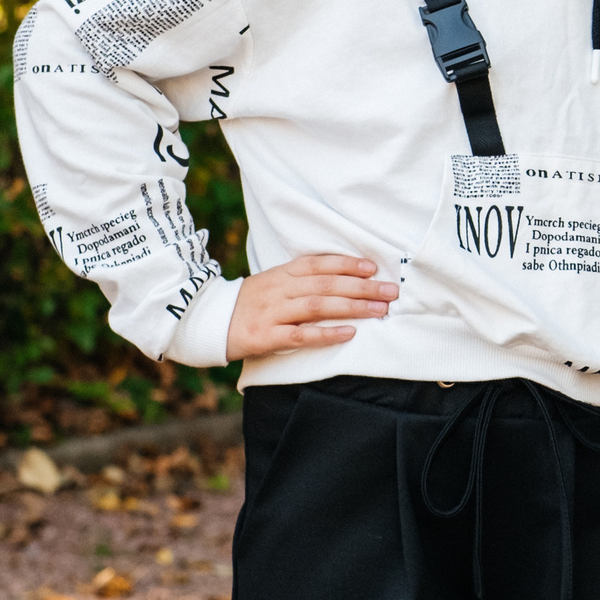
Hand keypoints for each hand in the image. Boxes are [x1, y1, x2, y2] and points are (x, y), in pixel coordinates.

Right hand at [225, 254, 396, 359]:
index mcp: (281, 274)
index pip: (318, 264)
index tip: (373, 267)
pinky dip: (326, 333)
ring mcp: (272, 313)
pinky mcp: (265, 336)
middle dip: (362, 287)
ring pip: (317, 306)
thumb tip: (345, 278)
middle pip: (326, 284)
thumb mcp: (273, 283)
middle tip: (391, 291)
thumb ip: (302, 280)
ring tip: (380, 310)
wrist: (208, 322)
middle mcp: (279, 290)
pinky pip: (300, 335)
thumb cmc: (250, 304)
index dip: (347, 264)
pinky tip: (349, 332)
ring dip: (353, 308)